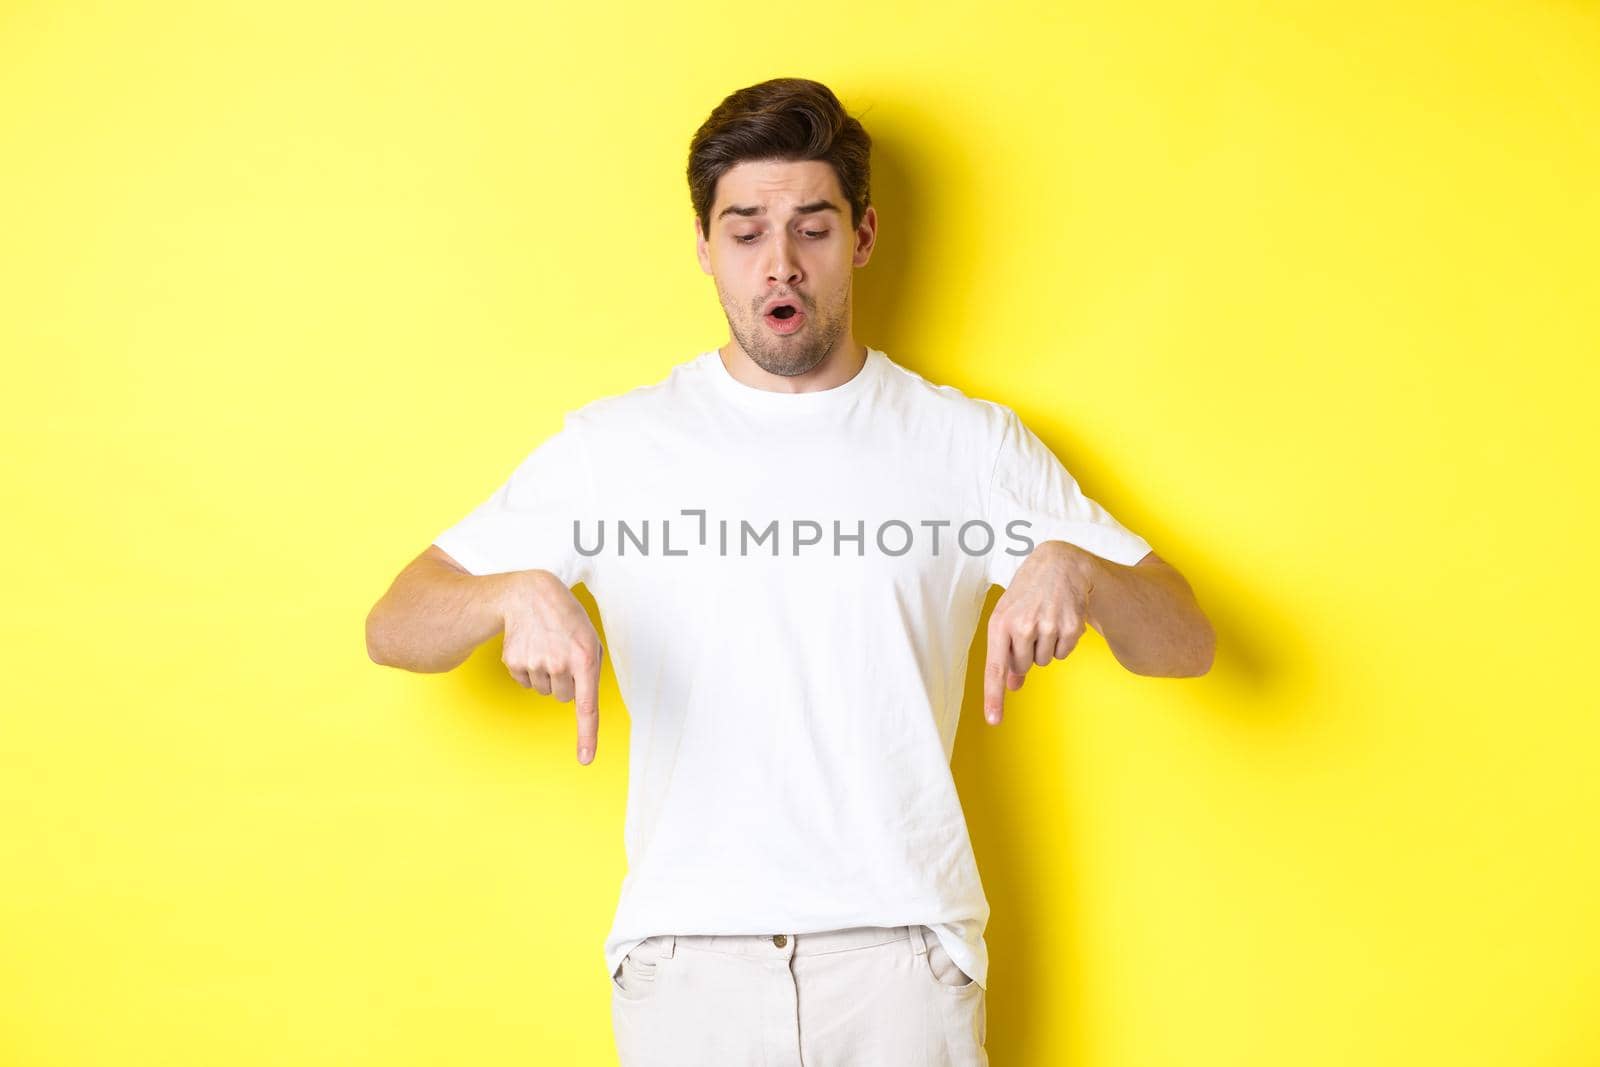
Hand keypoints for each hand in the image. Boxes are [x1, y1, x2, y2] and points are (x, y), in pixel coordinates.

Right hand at [498, 570, 604, 764]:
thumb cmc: (567, 619)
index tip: (585, 760)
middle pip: (564, 697)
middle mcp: (559, 664)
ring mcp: (535, 663)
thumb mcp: (590, 639)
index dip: (587, 735)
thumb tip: (581, 703)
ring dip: (548, 675)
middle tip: (562, 653)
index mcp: (585, 658)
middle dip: (566, 681)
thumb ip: (590, 671)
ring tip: (547, 646)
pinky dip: (529, 670)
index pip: (587, 706)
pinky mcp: (514, 662)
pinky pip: (526, 683)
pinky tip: (531, 647)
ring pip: (545, 691)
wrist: (530, 594)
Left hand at [983, 541, 1095, 725]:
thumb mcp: (1008, 617)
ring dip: (1045, 647)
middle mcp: (1023, 626)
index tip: (994, 720)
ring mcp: (1048, 626)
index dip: (994, 696)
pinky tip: (1060, 620)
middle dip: (1026, 654)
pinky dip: (1063, 643)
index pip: (995, 667)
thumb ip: (1006, 651)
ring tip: (1045, 619)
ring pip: (1045, 661)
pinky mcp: (1071, 627)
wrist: (1059, 564)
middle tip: (1030, 627)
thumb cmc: (1027, 593)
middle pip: (1023, 667)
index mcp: (1000, 622)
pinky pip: (1064, 654)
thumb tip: (1011, 685)